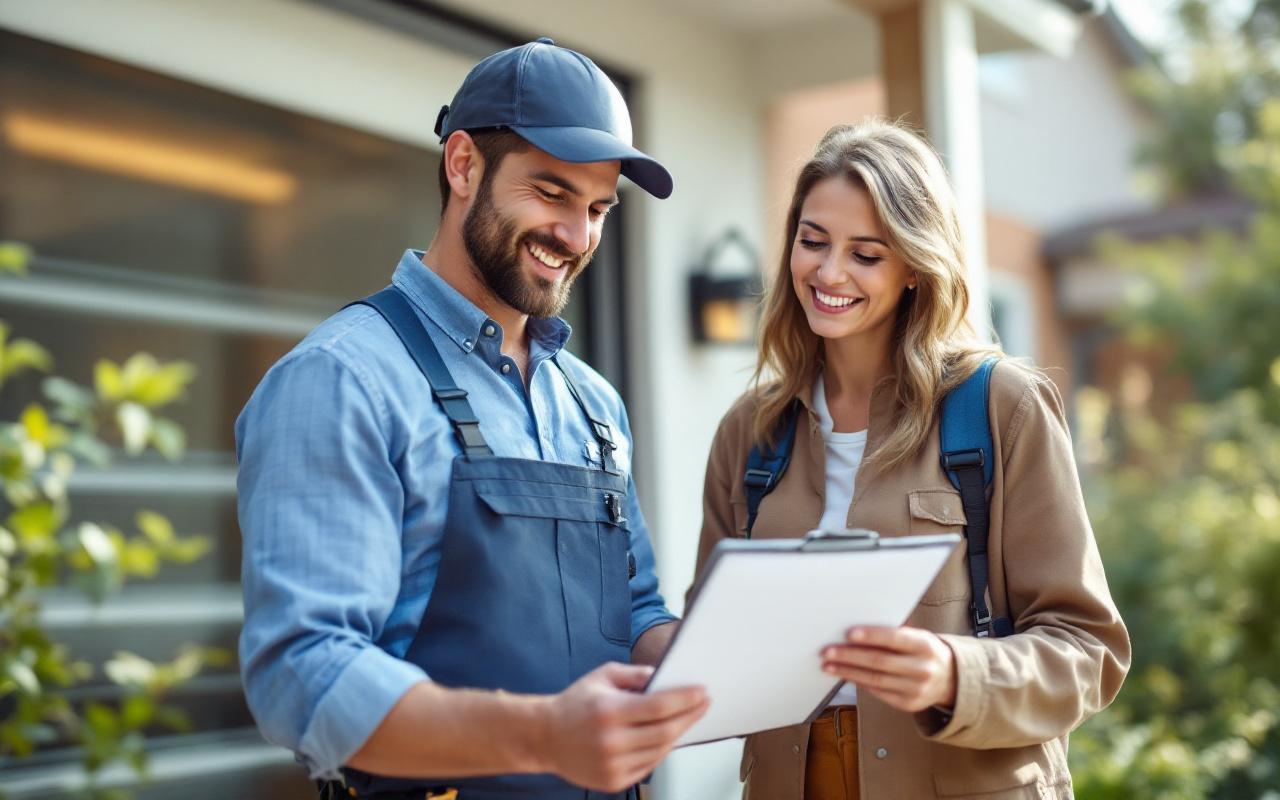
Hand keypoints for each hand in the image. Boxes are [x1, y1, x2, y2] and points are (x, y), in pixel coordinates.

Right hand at [538, 662, 708, 791]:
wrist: (545, 737)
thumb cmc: (575, 704)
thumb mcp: (602, 677)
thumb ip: (634, 674)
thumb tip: (665, 676)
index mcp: (609, 710)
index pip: (659, 705)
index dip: (685, 699)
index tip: (702, 692)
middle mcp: (611, 740)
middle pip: (666, 731)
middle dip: (690, 716)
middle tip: (703, 704)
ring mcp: (612, 764)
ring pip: (660, 750)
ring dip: (679, 733)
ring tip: (687, 718)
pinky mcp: (613, 781)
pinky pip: (649, 765)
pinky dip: (661, 750)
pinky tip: (666, 737)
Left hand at [821, 626, 956, 712]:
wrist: (950, 679)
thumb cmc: (924, 651)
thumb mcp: (917, 636)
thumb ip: (894, 632)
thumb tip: (859, 626)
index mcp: (925, 645)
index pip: (894, 638)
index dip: (870, 636)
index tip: (848, 634)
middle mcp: (922, 668)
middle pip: (879, 661)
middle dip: (849, 656)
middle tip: (827, 651)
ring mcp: (916, 689)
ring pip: (875, 680)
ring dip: (848, 672)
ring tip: (828, 665)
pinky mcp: (909, 704)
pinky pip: (878, 692)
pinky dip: (859, 683)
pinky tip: (845, 675)